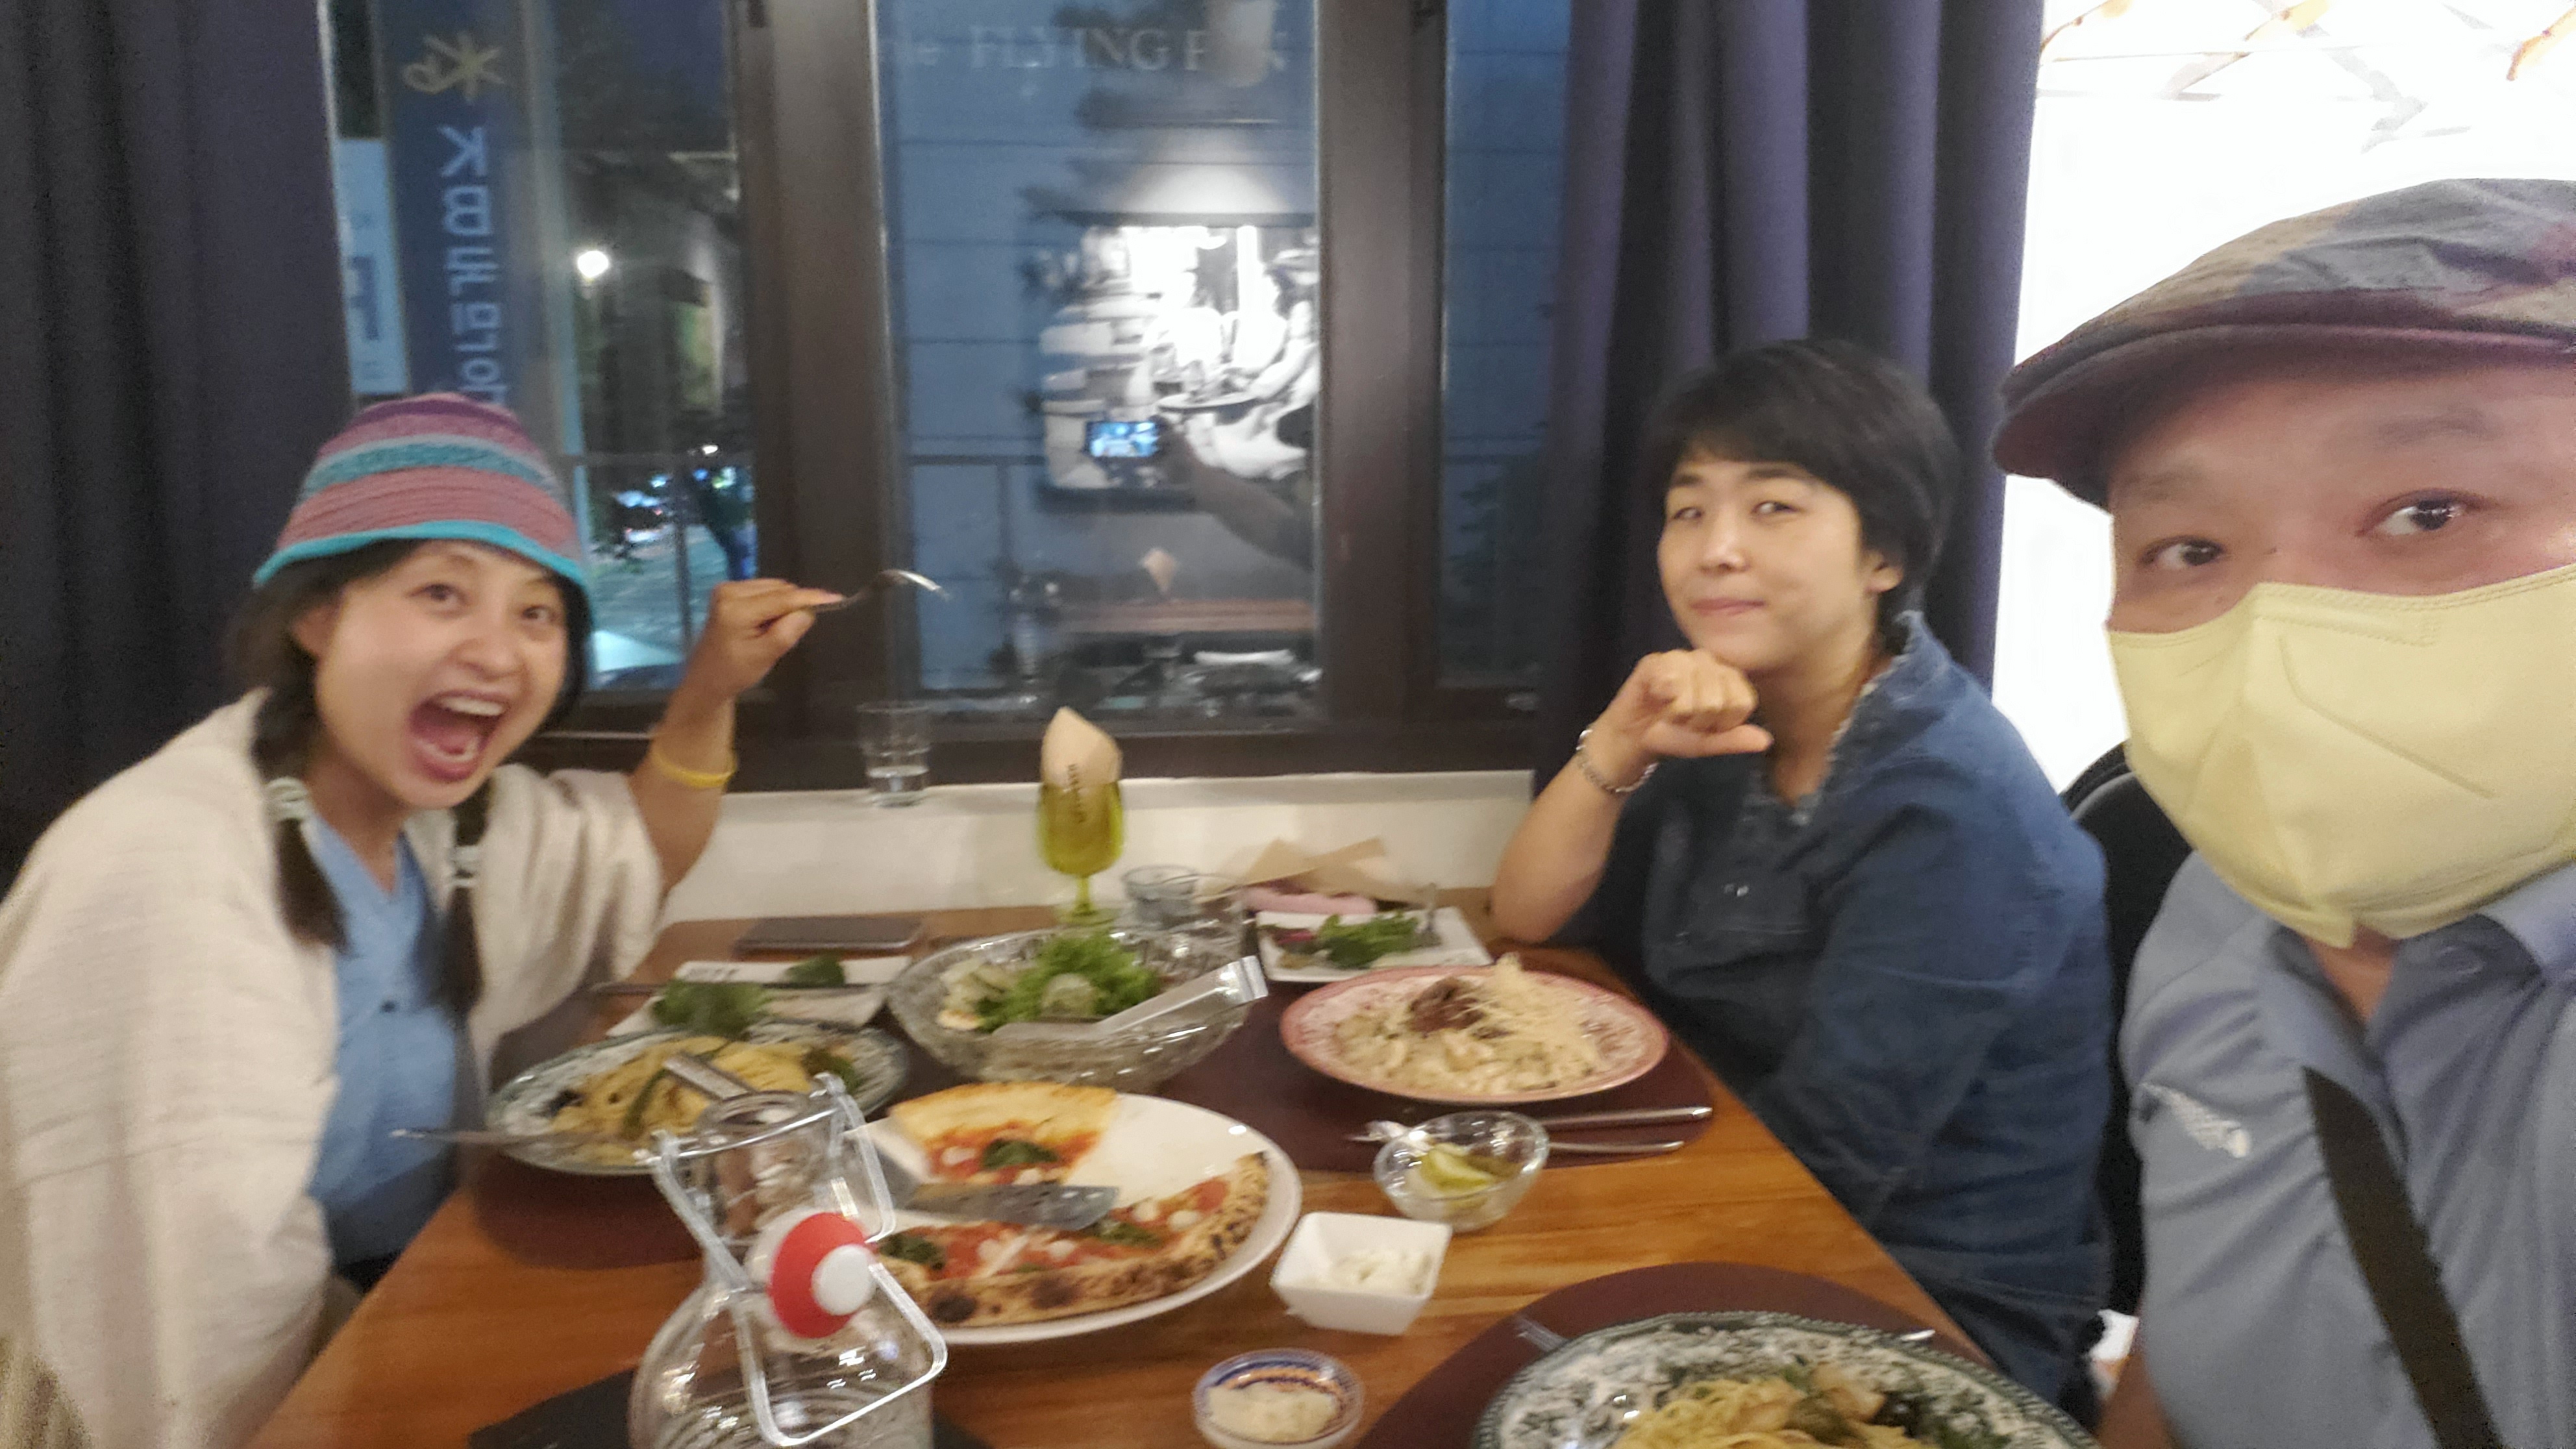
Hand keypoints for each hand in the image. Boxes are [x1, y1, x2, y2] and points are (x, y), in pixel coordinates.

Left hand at [673, 579, 841, 701]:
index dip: (811, 598)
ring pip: (774, 588)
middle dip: (794, 605)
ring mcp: (727, 588)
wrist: (706, 679)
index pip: (782, 598)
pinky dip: (774, 603)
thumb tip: (808, 611)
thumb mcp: (764, 656)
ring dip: (784, 604)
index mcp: (736, 609)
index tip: (837, 598)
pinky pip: (764, 590)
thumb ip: (787, 632)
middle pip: (779, 589)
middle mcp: (729, 591)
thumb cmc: (734, 673)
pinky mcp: (728, 591)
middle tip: (794, 631)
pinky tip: (768, 622)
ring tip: (776, 630)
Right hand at [1587, 650, 1772, 782]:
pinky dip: (1660, 698)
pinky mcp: (1655, 661)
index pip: (1741, 702)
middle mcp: (1709, 662)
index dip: (1722, 725)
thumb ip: (1735, 740)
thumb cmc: (1675, 736)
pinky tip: (1655, 697)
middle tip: (1683, 720)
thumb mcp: (1707, 744)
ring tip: (1669, 711)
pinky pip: (1667, 680)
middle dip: (1696, 721)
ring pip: (1691, 692)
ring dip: (1676, 713)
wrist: (1635, 738)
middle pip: (1715, 700)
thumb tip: (1765, 740)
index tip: (1706, 727)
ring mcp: (1682, 658)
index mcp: (1729, 678)